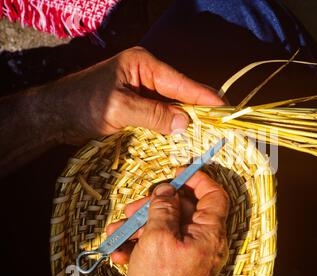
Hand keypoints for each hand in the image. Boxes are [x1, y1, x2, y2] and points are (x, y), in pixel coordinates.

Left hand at [50, 46, 222, 143]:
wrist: (54, 115)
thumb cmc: (82, 105)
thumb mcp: (119, 108)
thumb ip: (153, 114)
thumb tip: (185, 124)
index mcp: (143, 64)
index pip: (180, 82)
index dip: (204, 96)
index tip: (225, 108)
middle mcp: (146, 73)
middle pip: (180, 91)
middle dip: (199, 107)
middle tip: (221, 124)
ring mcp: (142, 88)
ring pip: (172, 104)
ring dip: (186, 117)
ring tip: (209, 131)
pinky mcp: (137, 103)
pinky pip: (161, 112)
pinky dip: (172, 123)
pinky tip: (184, 134)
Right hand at [106, 169, 229, 275]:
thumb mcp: (158, 238)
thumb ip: (163, 209)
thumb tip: (166, 191)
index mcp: (209, 232)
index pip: (214, 196)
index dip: (198, 180)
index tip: (178, 173)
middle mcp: (204, 241)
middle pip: (183, 210)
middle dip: (155, 206)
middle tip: (133, 208)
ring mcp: (190, 253)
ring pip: (168, 227)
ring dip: (140, 226)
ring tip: (117, 231)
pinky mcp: (177, 264)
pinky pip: (161, 245)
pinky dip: (141, 245)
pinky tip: (120, 252)